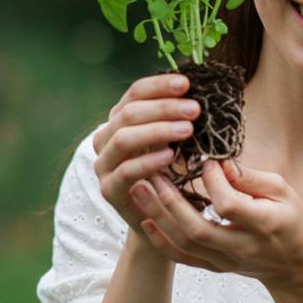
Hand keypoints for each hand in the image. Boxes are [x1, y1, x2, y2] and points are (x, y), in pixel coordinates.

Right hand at [92, 73, 198, 236]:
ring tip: (187, 129)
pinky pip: (126, 171)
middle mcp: (106, 138)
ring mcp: (104, 165)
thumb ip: (178, 119)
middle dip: (163, 107)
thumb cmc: (171, 174)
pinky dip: (148, 161)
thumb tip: (198, 92)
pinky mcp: (110, 190)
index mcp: (120, 120)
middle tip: (194, 109)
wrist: (160, 219)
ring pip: (123, 139)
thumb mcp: (175, 142)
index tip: (187, 83)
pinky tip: (170, 156)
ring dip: (157, 130)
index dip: (159, 85)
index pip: (135, 93)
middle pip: (128, 113)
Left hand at [129, 159, 302, 292]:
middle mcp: (242, 247)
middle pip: (197, 229)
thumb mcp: (283, 192)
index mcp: (264, 224)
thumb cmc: (291, 219)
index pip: (229, 204)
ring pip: (184, 244)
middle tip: (154, 174)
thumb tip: (219, 162)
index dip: (213, 182)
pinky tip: (146, 221)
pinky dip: (161, 241)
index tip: (204, 161)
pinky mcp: (215, 268)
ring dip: (159, 216)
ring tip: (140, 189)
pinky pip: (182, 258)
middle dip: (170, 201)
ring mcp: (226, 261)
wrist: (294, 265)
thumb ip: (251, 178)